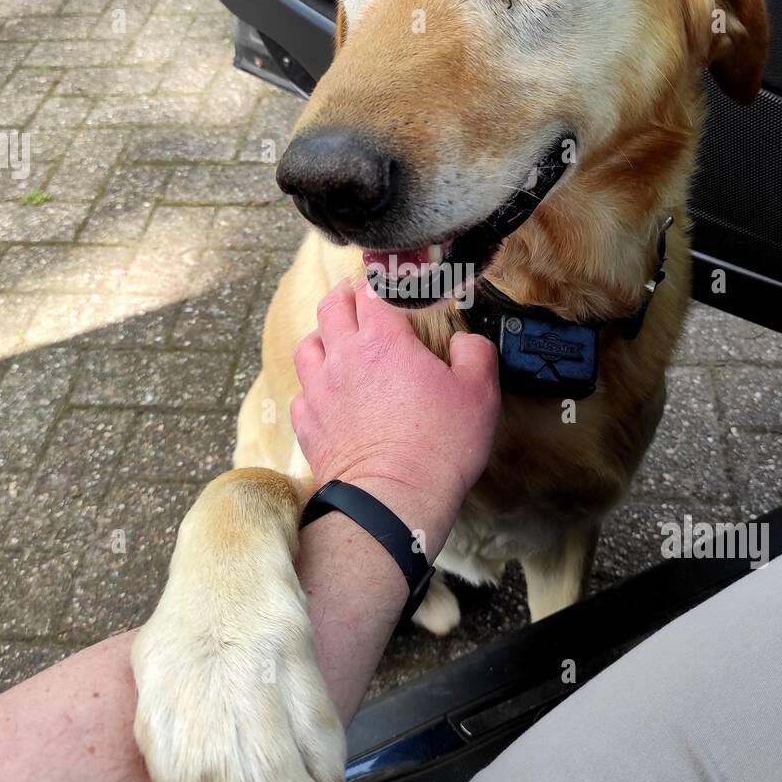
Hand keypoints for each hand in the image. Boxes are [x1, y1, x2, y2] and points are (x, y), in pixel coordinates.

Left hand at [291, 278, 499, 554]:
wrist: (393, 500)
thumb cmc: (440, 446)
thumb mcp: (480, 394)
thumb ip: (475, 353)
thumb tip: (464, 340)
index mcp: (384, 341)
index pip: (373, 292)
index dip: (381, 282)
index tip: (390, 281)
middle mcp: (344, 357)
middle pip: (331, 308)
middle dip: (345, 296)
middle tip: (357, 298)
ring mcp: (320, 391)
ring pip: (308, 345)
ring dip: (322, 336)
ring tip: (335, 340)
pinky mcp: (308, 424)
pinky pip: (301, 392)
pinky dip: (312, 385)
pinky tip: (327, 393)